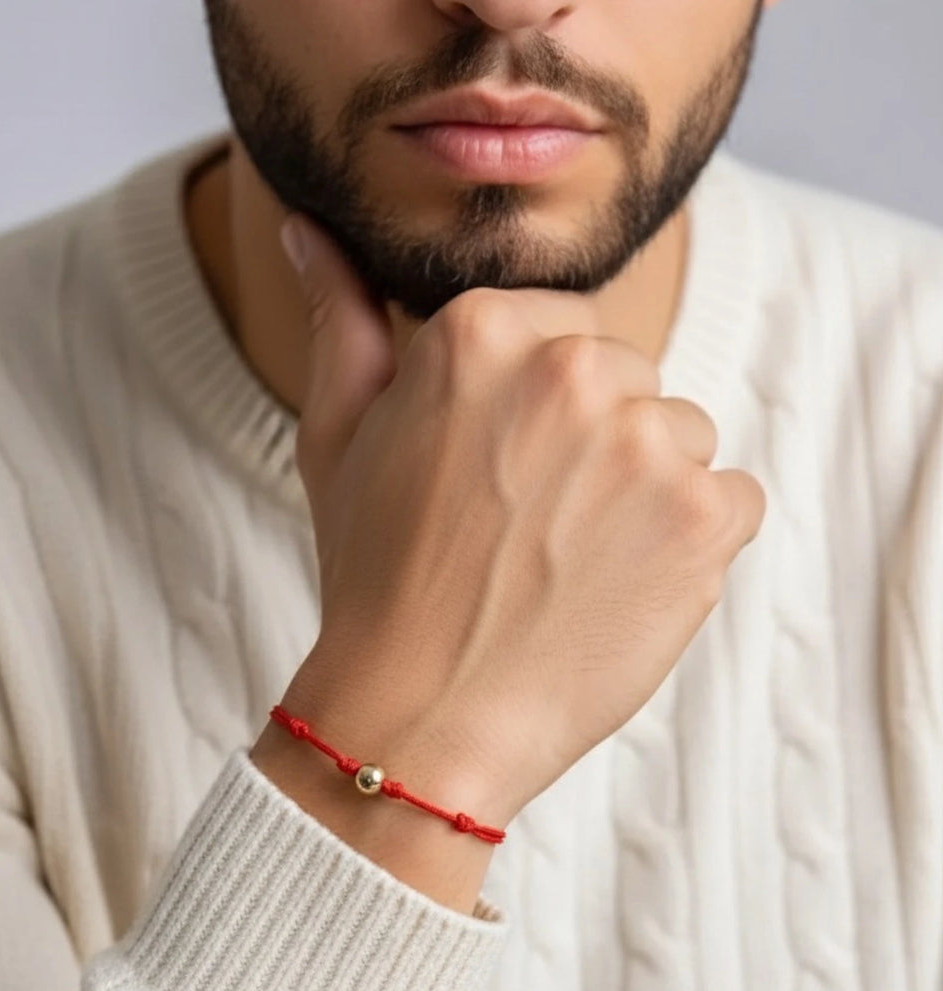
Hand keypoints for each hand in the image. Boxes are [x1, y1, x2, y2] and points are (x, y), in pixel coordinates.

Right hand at [274, 211, 765, 830]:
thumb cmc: (373, 577)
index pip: (563, 330)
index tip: (501, 470)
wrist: (420, 715)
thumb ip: (338, 319)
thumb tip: (307, 230)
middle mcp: (574, 368)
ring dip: (642, 490)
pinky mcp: (706, 517)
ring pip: (679, 437)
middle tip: (528, 523)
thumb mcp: (337, 436)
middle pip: (627, 378)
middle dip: (591, 440)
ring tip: (568, 560)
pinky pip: (727, 499)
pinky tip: (616, 585)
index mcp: (483, 331)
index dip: (536, 406)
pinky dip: (688, 542)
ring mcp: (648, 442)